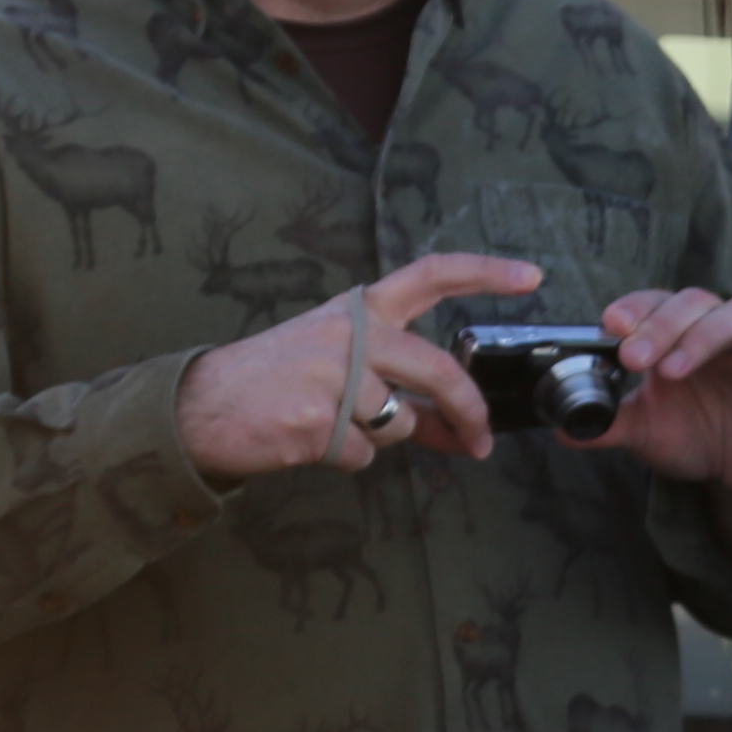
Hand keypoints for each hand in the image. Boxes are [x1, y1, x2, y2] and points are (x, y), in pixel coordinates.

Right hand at [174, 251, 528, 483]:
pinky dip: (343, 459)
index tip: (531, 276)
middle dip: (468, 411)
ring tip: (327, 423)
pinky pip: (362, 455)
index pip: (431, 275)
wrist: (201, 406)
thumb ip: (397, 383)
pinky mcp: (316, 421)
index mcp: (358, 310)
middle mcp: (350, 334)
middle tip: (481, 442)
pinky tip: (307, 440)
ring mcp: (333, 377)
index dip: (486, 272)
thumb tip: (459, 427)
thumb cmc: (274, 380)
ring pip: (399, 424)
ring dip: (376, 438)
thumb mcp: (336, 360)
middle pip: (438, 370)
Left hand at [591, 285, 731, 496]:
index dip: (636, 307)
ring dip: (702, 335)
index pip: (657, 304)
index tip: (610, 325)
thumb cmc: (698, 439)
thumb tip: (561, 427)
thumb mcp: (647, 432)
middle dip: (660, 325)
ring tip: (671, 370)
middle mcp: (717, 333)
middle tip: (632, 357)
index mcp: (679, 336)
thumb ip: (609, 423)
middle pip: (694, 303)